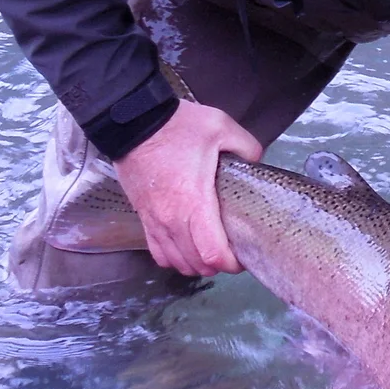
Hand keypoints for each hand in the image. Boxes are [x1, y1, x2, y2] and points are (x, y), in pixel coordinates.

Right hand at [113, 102, 262, 276]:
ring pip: (176, 262)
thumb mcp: (221, 127)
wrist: (133, 123)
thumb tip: (256, 161)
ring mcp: (154, 221)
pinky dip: (173, 258)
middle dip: (217, 265)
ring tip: (209, 252)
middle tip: (231, 252)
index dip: (231, 264)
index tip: (243, 256)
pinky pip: (157, 252)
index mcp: (194, 202)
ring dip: (195, 264)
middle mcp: (172, 220)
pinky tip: (184, 248)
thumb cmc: (177, 127)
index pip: (212, 253)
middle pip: (196, 264)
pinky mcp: (143, 218)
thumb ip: (247, 146)